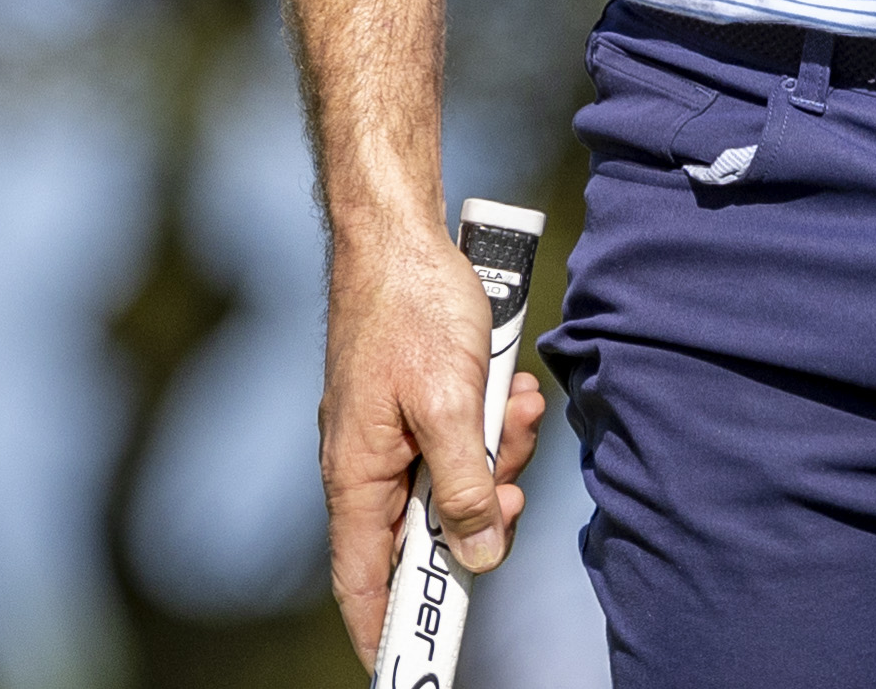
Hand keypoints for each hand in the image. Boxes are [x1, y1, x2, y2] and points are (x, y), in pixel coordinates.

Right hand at [320, 215, 548, 653]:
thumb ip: (464, 485)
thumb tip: (480, 555)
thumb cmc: (412, 308)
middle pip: (428, 533)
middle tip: (515, 491)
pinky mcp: (420, 406)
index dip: (386, 629)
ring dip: (498, 458)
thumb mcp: (451, 404)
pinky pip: (464, 441)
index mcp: (357, 475)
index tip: (411, 669)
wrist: (403, 231)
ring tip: (518, 411)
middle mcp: (369, 464)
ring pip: (456, 484)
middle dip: (482, 516)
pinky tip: (514, 392)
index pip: (363, 580)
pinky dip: (495, 425)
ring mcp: (393, 435)